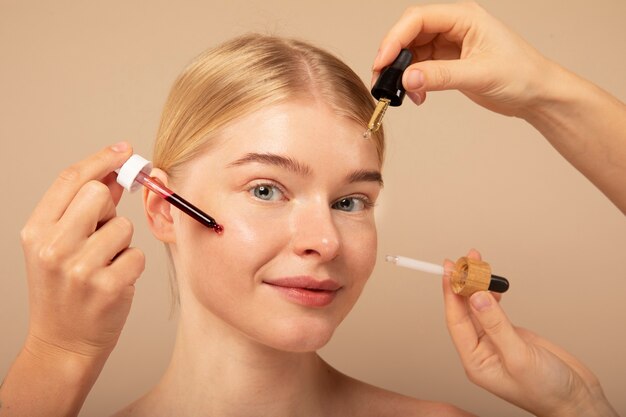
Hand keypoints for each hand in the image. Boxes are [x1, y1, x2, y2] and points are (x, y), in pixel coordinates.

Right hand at [20, 142, 144, 361]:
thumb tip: (112, 176)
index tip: (124, 150)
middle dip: (108, 209)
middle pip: (97, 194)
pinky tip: (113, 282)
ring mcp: (80, 268)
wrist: (62, 343)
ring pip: (123, 226)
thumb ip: (82, 210)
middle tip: (101, 233)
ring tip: (103, 265)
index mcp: (35, 232)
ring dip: (121, 244)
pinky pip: (137, 255)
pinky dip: (130, 266)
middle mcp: (52, 247)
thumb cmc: (63, 291)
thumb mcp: (58, 246)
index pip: (69, 180)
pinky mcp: (108, 286)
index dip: (100, 159)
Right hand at [372, 2, 558, 116]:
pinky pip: (420, 67)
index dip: (395, 38)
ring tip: (402, 93)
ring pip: (412, 51)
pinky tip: (417, 96)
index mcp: (464, 17)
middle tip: (383, 79)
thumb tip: (408, 79)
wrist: (537, 95)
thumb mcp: (480, 75)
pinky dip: (413, 82)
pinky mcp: (448, 62)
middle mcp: (454, 27)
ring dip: (402, 72)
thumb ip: (441, 76)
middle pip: (409, 33)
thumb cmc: (522, 76)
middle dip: (393, 55)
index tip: (383, 61)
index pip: (418, 19)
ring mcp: (450, 44)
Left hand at [443, 249, 617, 416]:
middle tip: (465, 259)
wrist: (576, 399)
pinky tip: (491, 284)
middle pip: (464, 310)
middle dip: (462, 284)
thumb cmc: (547, 391)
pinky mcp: (510, 335)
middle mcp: (481, 350)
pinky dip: (491, 294)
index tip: (450, 270)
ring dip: (476, 285)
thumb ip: (497, 326)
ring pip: (478, 307)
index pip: (456, 320)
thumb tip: (476, 297)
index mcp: (475, 361)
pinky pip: (493, 310)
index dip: (451, 293)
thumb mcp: (519, 357)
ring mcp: (495, 341)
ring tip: (476, 263)